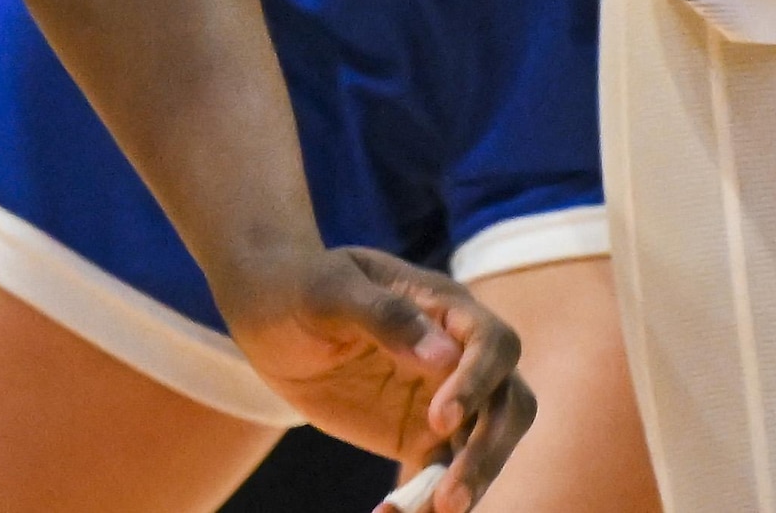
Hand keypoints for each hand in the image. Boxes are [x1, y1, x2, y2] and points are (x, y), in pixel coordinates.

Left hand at [217, 248, 530, 508]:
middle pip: (507, 404)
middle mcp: (457, 356)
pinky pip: (438, 473)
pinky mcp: (419, 436)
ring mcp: (443, 399)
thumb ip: (385, 315)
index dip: (479, 383)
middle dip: (490, 451)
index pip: (493, 345)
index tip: (441, 418)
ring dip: (467, 485)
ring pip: (481, 447)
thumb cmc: (301, 285)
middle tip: (451, 495)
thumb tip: (445, 357)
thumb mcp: (330, 290)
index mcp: (445, 308)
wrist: (268, 314)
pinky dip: (426, 501)